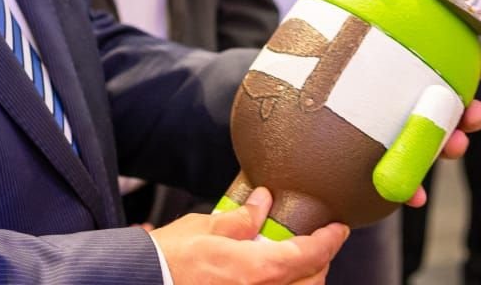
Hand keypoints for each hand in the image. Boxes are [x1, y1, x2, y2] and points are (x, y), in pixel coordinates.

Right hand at [150, 186, 346, 284]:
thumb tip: (261, 204)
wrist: (142, 283)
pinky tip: (272, 276)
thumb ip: (239, 219)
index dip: (329, 240)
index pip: (309, 254)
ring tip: (295, 261)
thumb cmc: (166, 260)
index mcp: (256, 269)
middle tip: (316, 243)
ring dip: (303, 279)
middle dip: (320, 261)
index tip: (338, 229)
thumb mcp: (204, 227)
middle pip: (312, 281)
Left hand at [295, 0, 480, 204]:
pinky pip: (401, 176)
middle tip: (475, 112)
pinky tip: (416, 195)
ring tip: (455, 148)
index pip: (447, 56)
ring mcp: (395, 128)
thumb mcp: (318, 27)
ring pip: (434, 139)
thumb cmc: (313, 56)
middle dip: (470, 109)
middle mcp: (406, 96)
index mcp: (404, 63)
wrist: (283, 95)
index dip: (473, 56)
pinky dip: (412, 188)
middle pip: (449, 102)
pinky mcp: (379, 159)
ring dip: (451, 145)